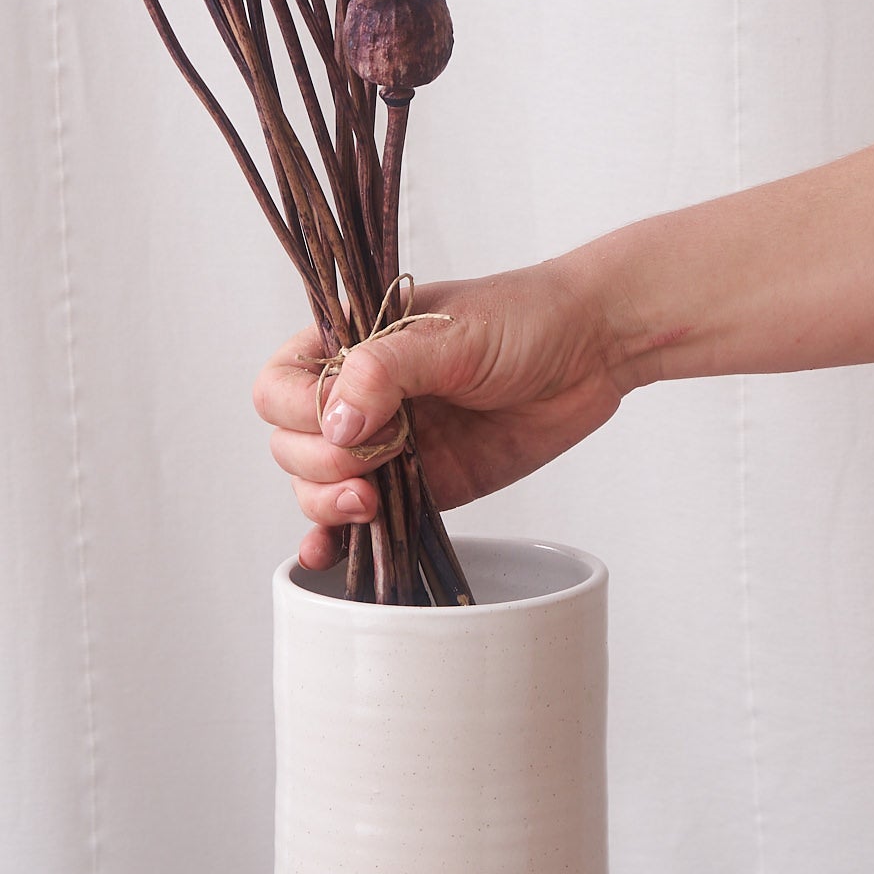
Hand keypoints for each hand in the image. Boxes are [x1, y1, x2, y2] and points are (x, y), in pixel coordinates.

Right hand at [252, 258, 629, 571]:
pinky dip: (336, 539)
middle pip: (290, 445)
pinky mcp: (420, 486)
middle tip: (377, 462)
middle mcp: (359, 396)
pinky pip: (362, 520)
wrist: (592, 349)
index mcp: (351, 344)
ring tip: (371, 505)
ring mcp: (386, 445)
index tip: (348, 424)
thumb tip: (335, 422)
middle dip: (320, 465)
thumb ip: (386, 371)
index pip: (281, 386)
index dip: (302, 413)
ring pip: (316, 489)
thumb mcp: (451, 334)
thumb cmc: (523, 319)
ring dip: (328, 505)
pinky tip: (327, 555)